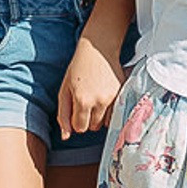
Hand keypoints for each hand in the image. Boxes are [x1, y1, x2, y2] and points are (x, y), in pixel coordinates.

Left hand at [55, 23, 123, 138]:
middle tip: (87, 101)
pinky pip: (116, 114)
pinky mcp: (123, 94)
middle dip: (88, 118)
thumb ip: (63, 115)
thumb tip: (66, 137)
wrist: (98, 50)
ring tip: (97, 99)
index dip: (76, 120)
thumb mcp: (64, 91)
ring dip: (100, 116)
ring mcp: (113, 98)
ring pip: (105, 123)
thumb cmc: (78, 69)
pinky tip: (106, 97)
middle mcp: (99, 101)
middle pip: (93, 127)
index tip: (77, 108)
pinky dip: (110, 110)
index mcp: (82, 101)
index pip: (80, 127)